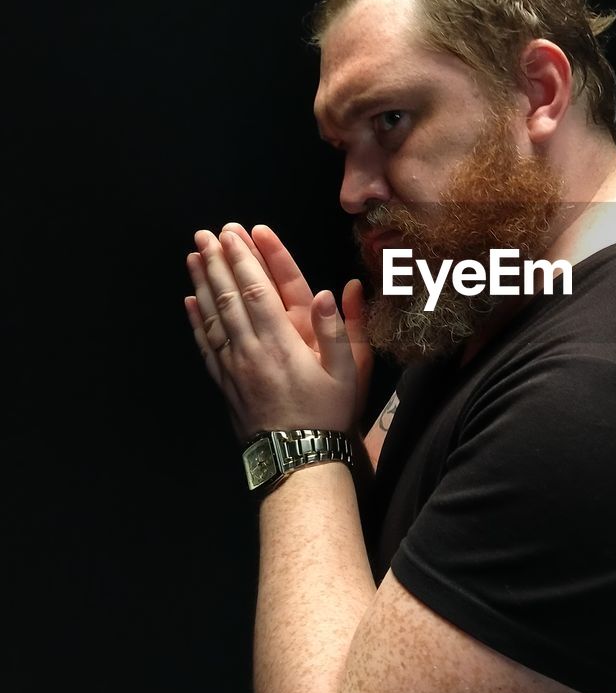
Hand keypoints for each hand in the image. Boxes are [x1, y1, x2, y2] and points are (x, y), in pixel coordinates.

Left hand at [184, 228, 356, 439]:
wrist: (298, 459)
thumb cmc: (327, 415)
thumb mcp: (347, 373)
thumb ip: (336, 331)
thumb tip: (328, 292)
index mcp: (283, 344)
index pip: (257, 292)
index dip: (244, 260)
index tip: (233, 235)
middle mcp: (252, 351)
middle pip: (229, 297)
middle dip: (218, 262)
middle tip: (206, 233)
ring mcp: (234, 367)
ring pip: (213, 317)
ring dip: (202, 283)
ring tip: (193, 256)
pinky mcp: (225, 383)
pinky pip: (206, 345)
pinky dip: (197, 321)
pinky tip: (190, 302)